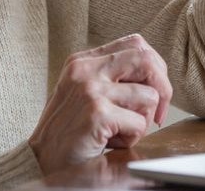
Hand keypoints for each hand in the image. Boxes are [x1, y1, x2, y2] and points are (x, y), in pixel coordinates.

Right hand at [28, 34, 172, 174]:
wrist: (41, 160)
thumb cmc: (68, 130)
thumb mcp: (84, 92)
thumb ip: (111, 77)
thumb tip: (156, 73)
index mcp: (83, 61)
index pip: (135, 44)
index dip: (155, 67)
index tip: (155, 91)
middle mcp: (86, 70)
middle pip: (146, 59)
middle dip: (162, 87)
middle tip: (157, 114)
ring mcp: (91, 89)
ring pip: (149, 96)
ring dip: (143, 121)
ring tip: (120, 132)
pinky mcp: (97, 113)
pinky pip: (140, 124)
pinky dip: (132, 138)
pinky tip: (111, 142)